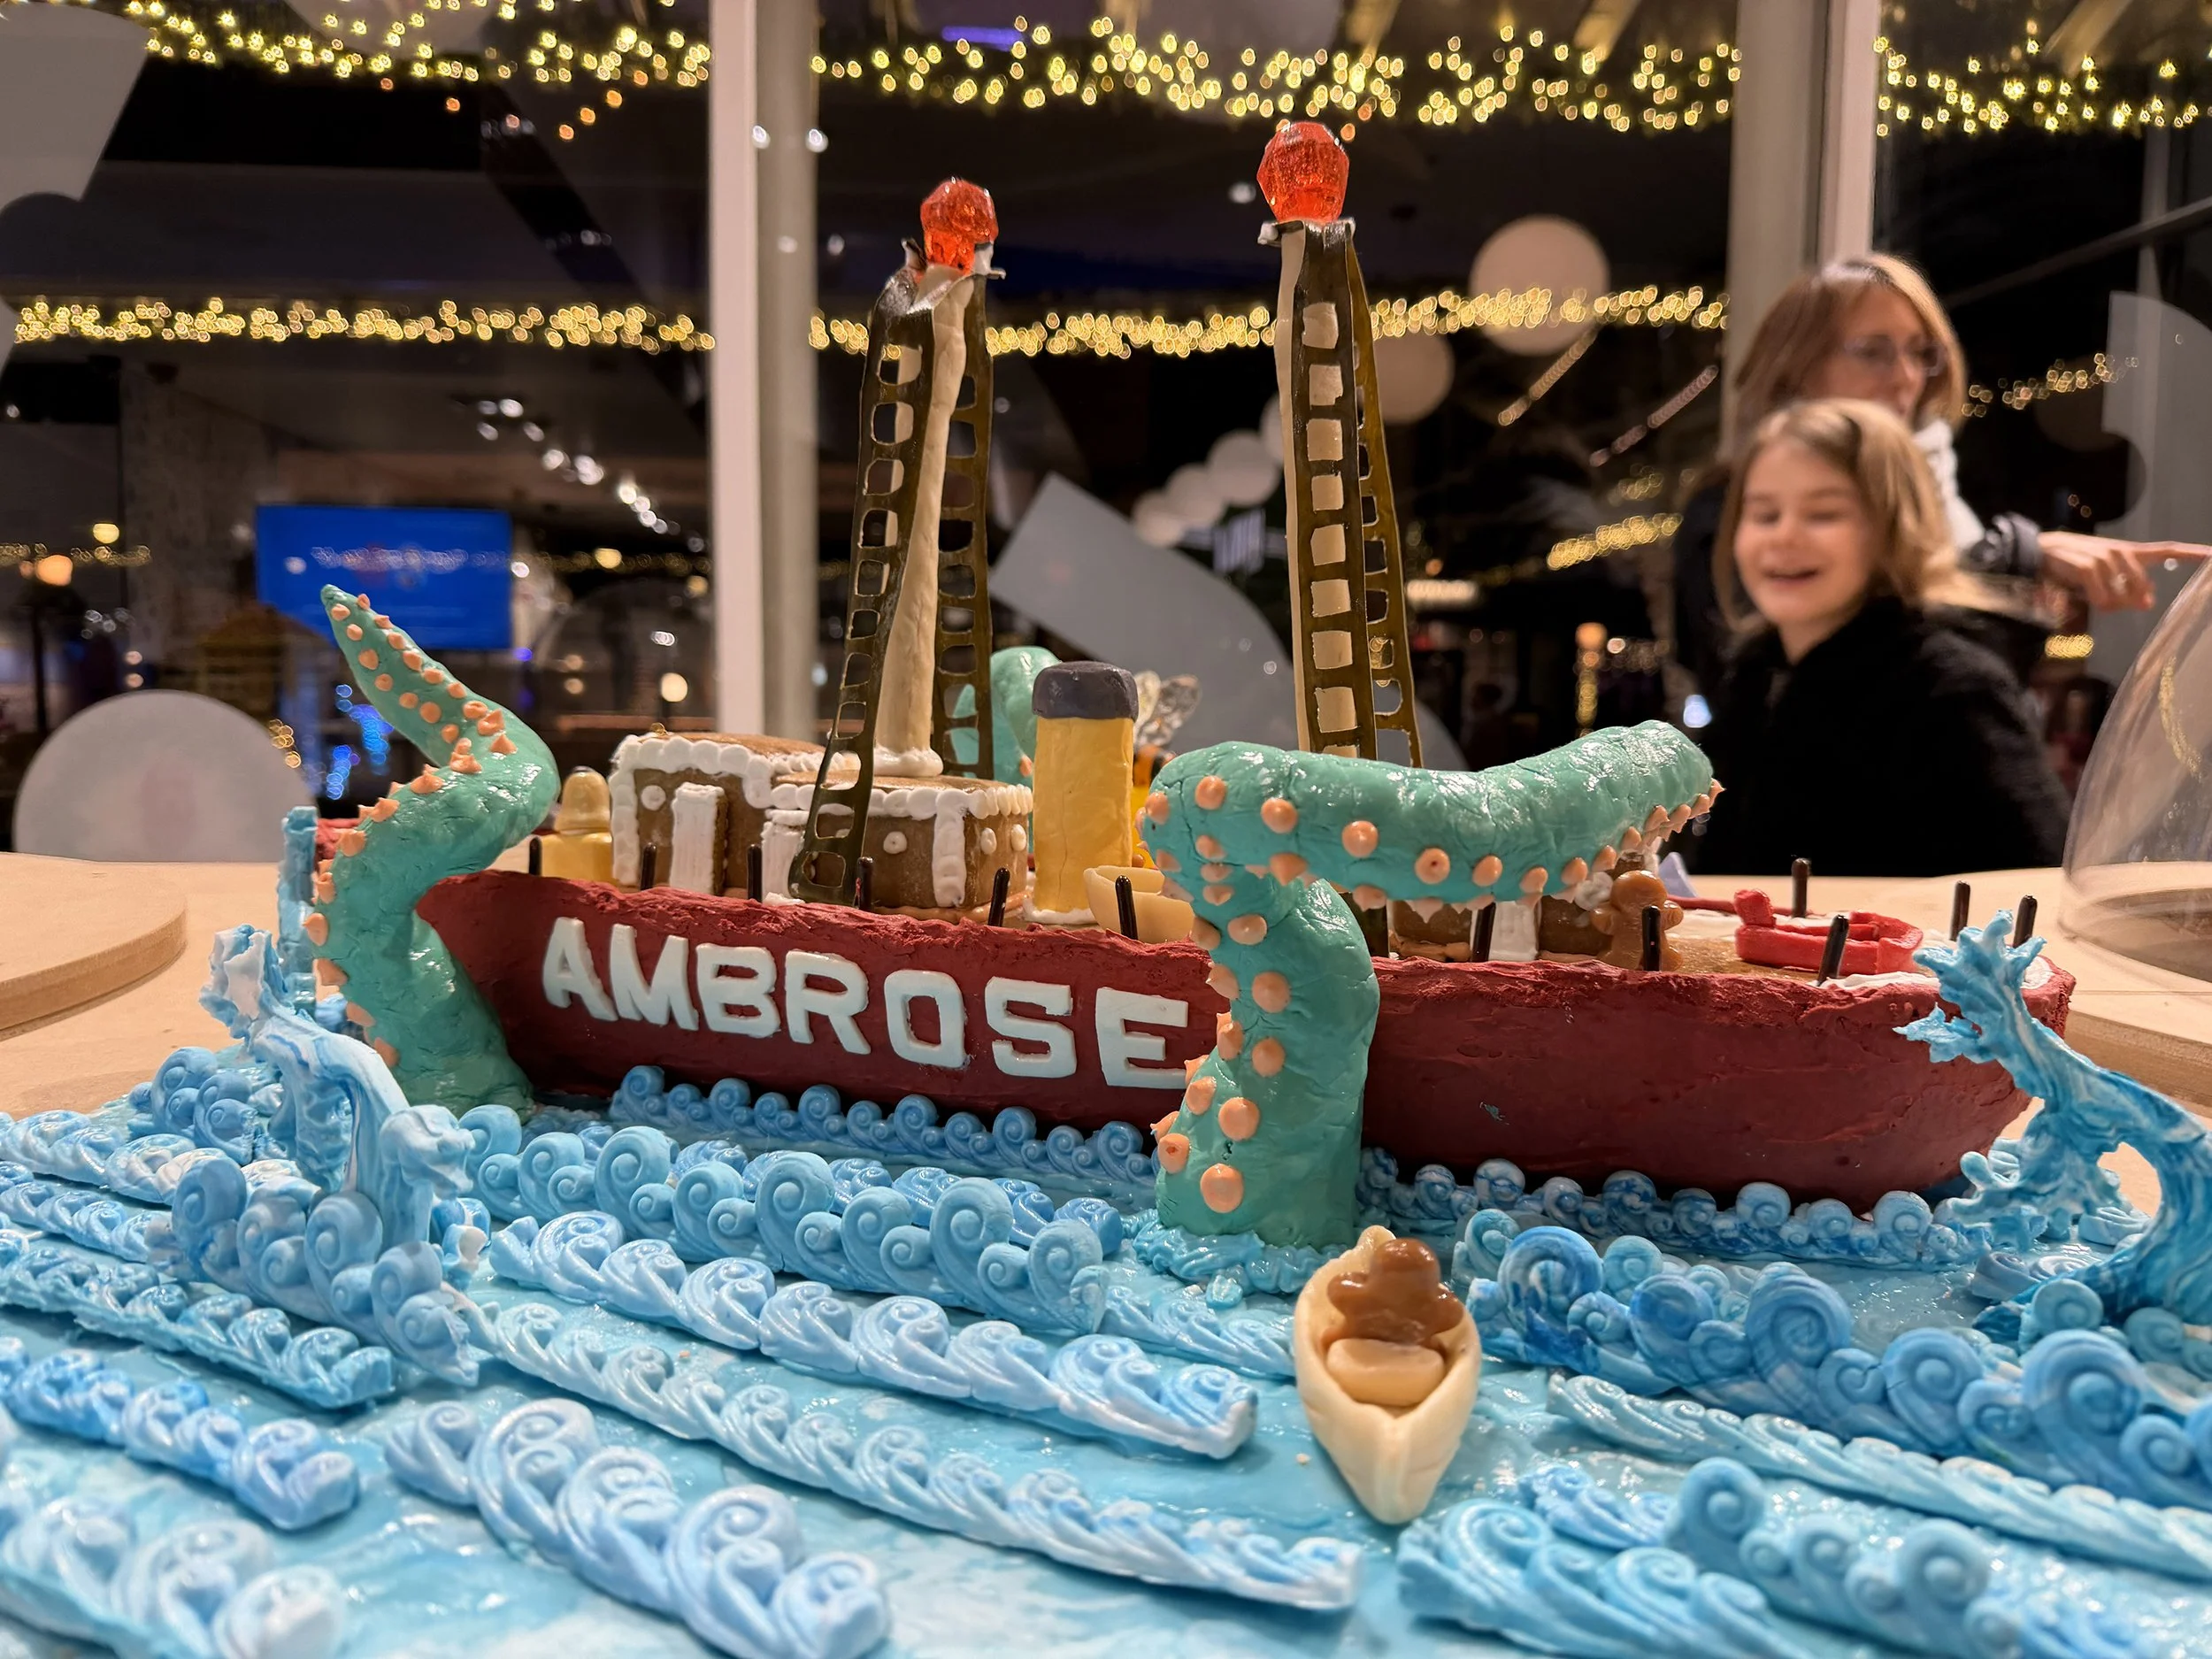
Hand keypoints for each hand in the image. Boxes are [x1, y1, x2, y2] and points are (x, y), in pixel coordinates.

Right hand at [2039, 532, 2211, 609]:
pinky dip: (2099, 603)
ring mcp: (2104, 557)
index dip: (2192, 553)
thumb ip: (2125, 587)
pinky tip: (2092, 601)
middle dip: (2138, 598)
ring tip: (2100, 601)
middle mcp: (2121, 551)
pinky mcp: (2087, 566)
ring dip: (2114, 604)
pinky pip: (2103, 595)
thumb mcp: (2102, 576)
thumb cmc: (2072, 565)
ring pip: (2124, 592)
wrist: (2041, 551)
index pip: (2166, 550)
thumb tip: (2146, 603)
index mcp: (2128, 551)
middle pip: (2144, 583)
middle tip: (2128, 605)